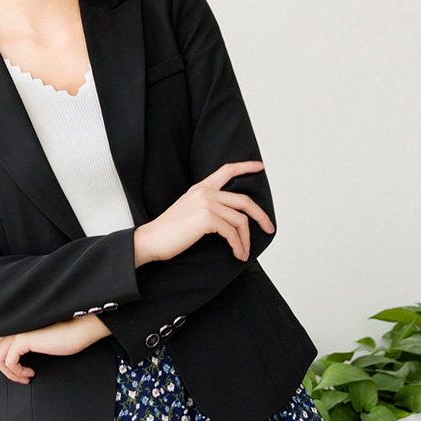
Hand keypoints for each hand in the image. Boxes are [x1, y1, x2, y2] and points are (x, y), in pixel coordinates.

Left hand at [0, 314, 110, 384]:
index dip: (0, 355)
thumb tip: (8, 356)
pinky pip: (9, 361)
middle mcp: (13, 324)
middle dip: (3, 367)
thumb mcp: (39, 338)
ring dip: (10, 373)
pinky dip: (17, 372)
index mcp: (15, 320)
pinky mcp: (23, 339)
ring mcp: (16, 330)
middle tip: (18, 376)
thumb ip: (23, 340)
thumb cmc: (65, 334)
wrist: (80, 329)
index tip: (14, 367)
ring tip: (24, 377)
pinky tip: (30, 373)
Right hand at [133, 161, 273, 264]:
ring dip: (246, 240)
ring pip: (240, 220)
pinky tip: (237, 254)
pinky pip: (232, 233)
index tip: (259, 166)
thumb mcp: (188, 210)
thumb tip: (229, 218)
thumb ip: (206, 206)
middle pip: (243, 201)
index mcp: (200, 188)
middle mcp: (205, 192)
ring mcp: (206, 204)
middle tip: (269, 227)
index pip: (226, 170)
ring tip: (244, 252)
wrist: (151, 240)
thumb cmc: (169, 231)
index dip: (245, 167)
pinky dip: (238, 245)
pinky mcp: (206, 219)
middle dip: (260, 216)